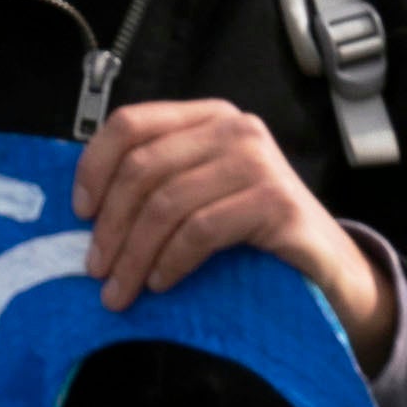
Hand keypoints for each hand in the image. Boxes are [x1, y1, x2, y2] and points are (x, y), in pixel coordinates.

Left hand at [73, 97, 392, 363]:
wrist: (327, 266)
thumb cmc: (253, 232)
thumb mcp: (201, 193)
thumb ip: (158, 184)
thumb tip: (85, 212)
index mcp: (207, 117)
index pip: (131, 123)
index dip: (95, 166)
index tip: (79, 213)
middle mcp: (234, 128)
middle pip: (143, 168)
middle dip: (110, 225)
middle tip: (94, 269)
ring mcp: (259, 162)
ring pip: (167, 203)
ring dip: (134, 254)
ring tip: (120, 289)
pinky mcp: (276, 202)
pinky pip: (201, 230)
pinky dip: (171, 260)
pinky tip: (161, 283)